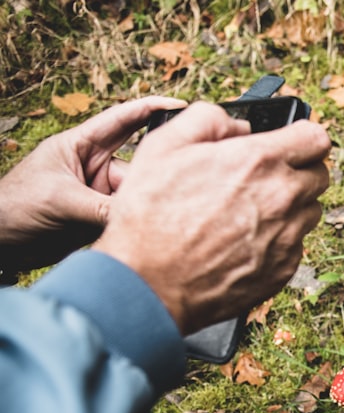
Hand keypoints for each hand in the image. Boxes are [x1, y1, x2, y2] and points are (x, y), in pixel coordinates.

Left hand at [0, 96, 186, 270]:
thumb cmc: (14, 207)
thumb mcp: (59, 201)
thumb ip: (102, 208)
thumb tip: (142, 217)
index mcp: (81, 145)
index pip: (122, 120)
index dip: (152, 108)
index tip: (183, 104)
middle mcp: (96, 168)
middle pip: (141, 164)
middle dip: (157, 173)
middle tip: (173, 188)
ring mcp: (100, 194)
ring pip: (138, 196)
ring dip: (144, 207)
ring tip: (150, 222)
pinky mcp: (102, 219)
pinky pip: (130, 219)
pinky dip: (138, 226)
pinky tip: (146, 235)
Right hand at [93, 102, 330, 334]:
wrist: (148, 284)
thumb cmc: (149, 216)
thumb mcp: (163, 146)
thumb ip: (207, 120)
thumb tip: (238, 126)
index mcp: (259, 162)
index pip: (316, 138)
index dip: (302, 137)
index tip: (290, 143)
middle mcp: (283, 199)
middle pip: (320, 175)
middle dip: (298, 170)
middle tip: (266, 177)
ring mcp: (288, 237)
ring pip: (310, 211)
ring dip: (290, 207)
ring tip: (251, 212)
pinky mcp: (285, 268)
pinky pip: (296, 245)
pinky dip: (278, 240)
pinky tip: (244, 242)